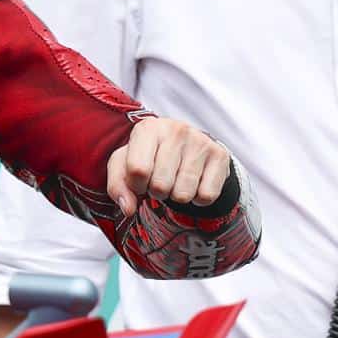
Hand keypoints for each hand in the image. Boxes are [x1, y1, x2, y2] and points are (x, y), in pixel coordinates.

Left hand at [106, 119, 232, 216]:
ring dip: (176, 196)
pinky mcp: (220, 155)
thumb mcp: (123, 165)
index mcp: (148, 128)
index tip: (139, 180)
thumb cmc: (147, 155)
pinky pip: (206, 196)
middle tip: (160, 181)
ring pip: (183, 194)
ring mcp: (201, 142)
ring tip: (175, 180)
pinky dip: (197, 198)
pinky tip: (193, 183)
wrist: (183, 144)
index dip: (136, 186)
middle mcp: (176, 130)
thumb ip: (117, 186)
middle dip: (156, 192)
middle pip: (160, 186)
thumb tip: (128, 209)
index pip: (138, 170)